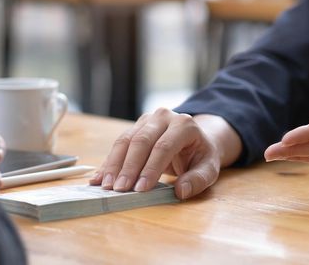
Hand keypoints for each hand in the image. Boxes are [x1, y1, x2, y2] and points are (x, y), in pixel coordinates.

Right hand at [89, 109, 222, 199]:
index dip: (150, 168)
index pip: (164, 146)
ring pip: (126, 140)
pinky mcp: (135, 127)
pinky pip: (119, 144)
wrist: (196, 140)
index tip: (140, 189)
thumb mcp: (209, 169)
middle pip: (141, 141)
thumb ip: (198, 180)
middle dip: (128, 167)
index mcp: (185, 125)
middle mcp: (164, 117)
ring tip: (106, 186)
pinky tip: (99, 178)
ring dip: (114, 165)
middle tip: (119, 189)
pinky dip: (109, 163)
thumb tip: (181, 191)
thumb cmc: (201, 156)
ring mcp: (147, 120)